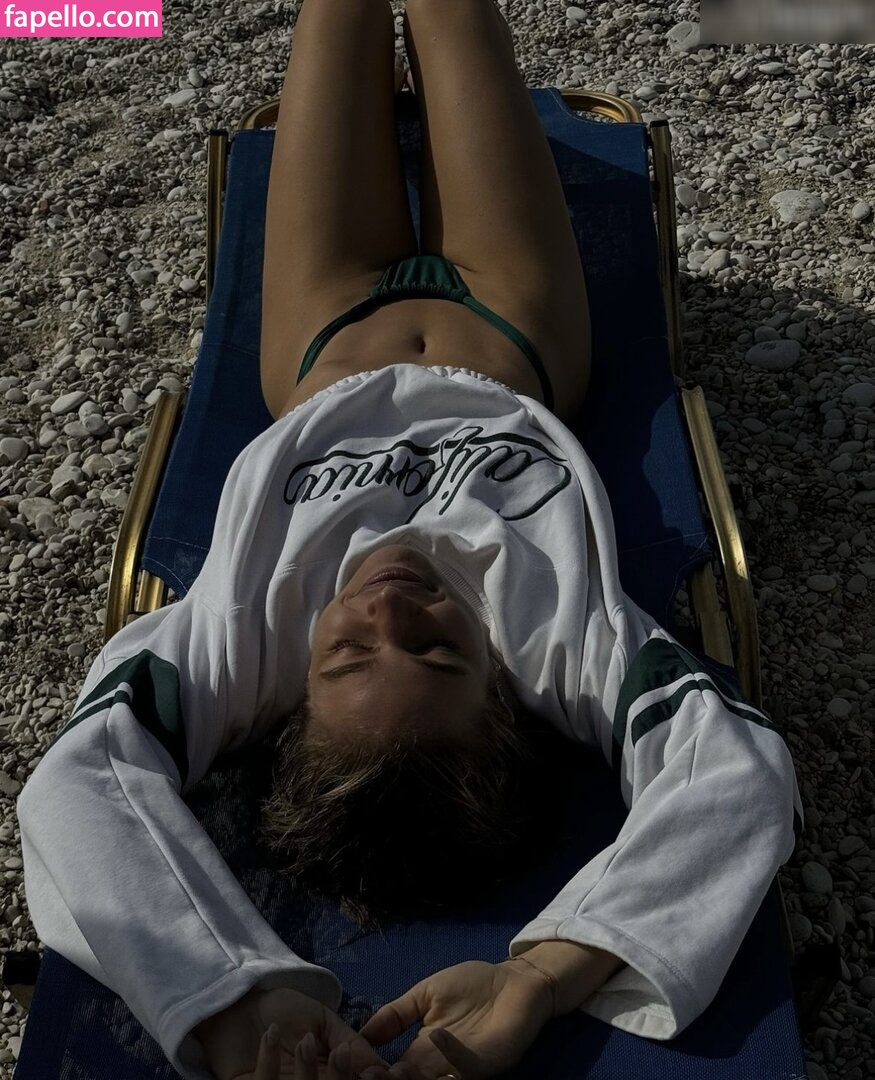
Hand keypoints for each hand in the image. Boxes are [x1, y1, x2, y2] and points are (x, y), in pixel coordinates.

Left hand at [193, 985, 391, 1079]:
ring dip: (307, 1071)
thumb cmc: (283, 1011)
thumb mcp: (322, 1020)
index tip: (369, 1071)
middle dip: (340, 1079)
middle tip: (340, 1053)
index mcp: (327, 1077)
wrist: (238, 1004)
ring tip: (305, 1039)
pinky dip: (268, 1060)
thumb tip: (381, 1068)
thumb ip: (350, 1040)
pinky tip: (270, 1033)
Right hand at [355, 960, 553, 1079]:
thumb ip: (395, 1013)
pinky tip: (435, 1035)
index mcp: (420, 1053)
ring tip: (390, 1071)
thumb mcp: (424, 994)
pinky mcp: (488, 1063)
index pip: (390, 1072)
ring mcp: (463, 1068)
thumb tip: (359, 1032)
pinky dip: (450, 1056)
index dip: (371, 1072)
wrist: (514, 981)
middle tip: (365, 1075)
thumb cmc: (471, 985)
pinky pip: (467, 1070)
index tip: (349, 1065)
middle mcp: (438, 1067)